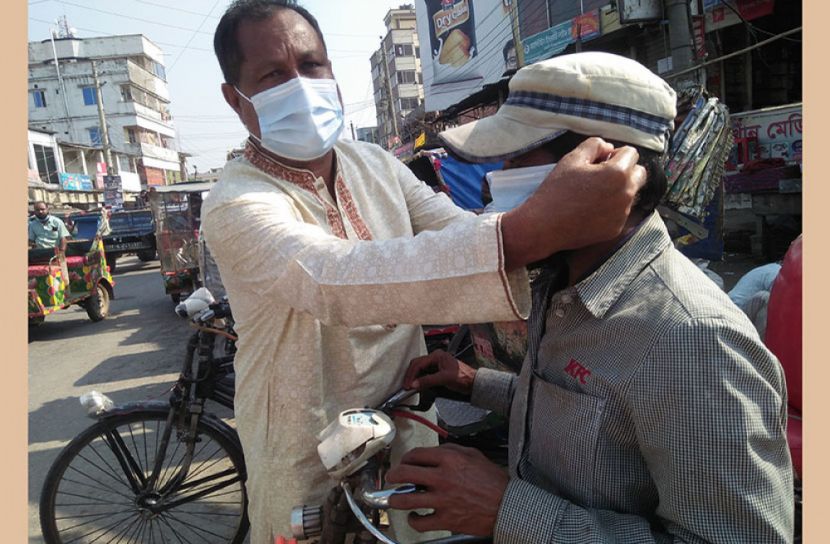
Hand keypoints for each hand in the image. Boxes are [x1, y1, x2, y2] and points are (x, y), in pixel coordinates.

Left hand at [386, 444, 508, 535]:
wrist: (507, 505)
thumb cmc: (493, 481)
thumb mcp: (473, 454)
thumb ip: (451, 450)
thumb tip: (433, 452)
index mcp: (449, 459)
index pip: (416, 455)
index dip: (405, 458)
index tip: (404, 462)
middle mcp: (442, 478)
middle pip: (404, 473)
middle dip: (392, 475)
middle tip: (391, 477)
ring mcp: (442, 500)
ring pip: (406, 499)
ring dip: (395, 499)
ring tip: (394, 499)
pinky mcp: (446, 519)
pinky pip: (420, 522)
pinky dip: (413, 520)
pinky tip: (414, 517)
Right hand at [403, 350, 476, 394]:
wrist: (472, 382)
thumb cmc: (463, 377)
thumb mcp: (444, 379)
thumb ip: (428, 381)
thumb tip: (415, 384)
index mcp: (437, 355)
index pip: (418, 363)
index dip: (411, 375)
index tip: (408, 384)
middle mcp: (435, 358)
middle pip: (417, 365)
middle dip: (411, 375)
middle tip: (407, 386)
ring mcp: (436, 364)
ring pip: (420, 369)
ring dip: (414, 378)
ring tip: (411, 386)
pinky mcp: (436, 370)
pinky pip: (424, 373)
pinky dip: (419, 379)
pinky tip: (418, 385)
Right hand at [502, 137, 645, 268]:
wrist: (544, 226)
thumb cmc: (556, 190)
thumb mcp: (572, 159)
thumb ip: (595, 145)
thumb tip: (609, 148)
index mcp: (617, 173)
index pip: (632, 153)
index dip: (616, 153)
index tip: (600, 161)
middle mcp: (626, 194)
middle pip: (640, 174)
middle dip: (625, 170)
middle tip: (602, 176)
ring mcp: (623, 214)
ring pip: (631, 194)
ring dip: (618, 190)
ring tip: (593, 195)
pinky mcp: (616, 229)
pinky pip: (621, 212)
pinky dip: (611, 208)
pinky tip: (591, 210)